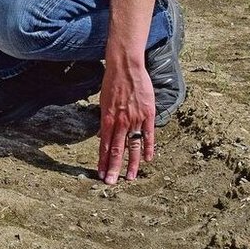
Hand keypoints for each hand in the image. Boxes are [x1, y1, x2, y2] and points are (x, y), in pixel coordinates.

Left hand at [96, 62, 156, 183]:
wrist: (126, 66)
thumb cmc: (112, 82)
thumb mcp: (103, 102)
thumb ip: (105, 120)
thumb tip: (102, 136)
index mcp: (107, 118)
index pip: (104, 145)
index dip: (102, 160)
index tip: (101, 173)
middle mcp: (120, 121)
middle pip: (117, 149)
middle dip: (113, 167)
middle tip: (110, 182)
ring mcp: (135, 118)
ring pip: (133, 145)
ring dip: (130, 163)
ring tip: (129, 178)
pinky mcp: (148, 113)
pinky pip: (148, 134)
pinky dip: (148, 147)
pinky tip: (147, 159)